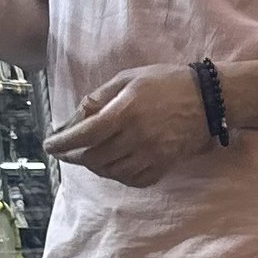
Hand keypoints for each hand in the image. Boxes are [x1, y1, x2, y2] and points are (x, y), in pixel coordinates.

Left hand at [45, 65, 212, 185]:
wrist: (208, 100)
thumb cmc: (166, 82)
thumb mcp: (129, 78)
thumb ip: (101, 97)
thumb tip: (79, 114)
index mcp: (124, 113)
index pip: (85, 135)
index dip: (63, 143)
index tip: (49, 145)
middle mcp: (136, 138)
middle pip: (94, 158)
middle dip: (74, 156)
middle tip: (65, 151)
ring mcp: (151, 155)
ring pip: (112, 171)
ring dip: (95, 166)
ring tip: (88, 156)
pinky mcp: (164, 165)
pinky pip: (134, 179)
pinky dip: (119, 176)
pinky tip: (114, 166)